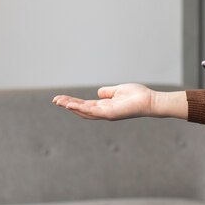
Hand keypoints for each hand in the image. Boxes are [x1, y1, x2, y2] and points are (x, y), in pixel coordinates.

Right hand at [52, 84, 185, 120]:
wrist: (149, 101)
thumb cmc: (137, 96)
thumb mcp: (118, 91)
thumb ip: (107, 93)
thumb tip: (99, 92)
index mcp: (105, 106)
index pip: (85, 105)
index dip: (72, 102)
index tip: (60, 98)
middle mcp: (103, 112)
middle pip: (81, 109)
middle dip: (67, 105)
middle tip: (54, 100)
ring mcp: (106, 114)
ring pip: (84, 111)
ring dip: (70, 106)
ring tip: (58, 102)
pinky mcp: (109, 114)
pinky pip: (92, 111)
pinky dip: (80, 109)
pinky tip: (70, 105)